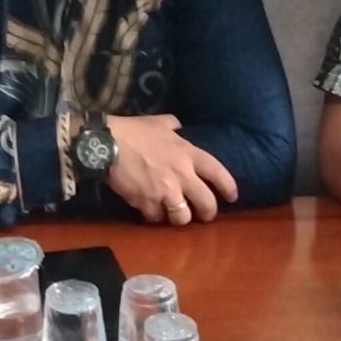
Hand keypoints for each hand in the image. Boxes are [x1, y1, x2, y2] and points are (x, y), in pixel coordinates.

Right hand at [102, 114, 235, 225]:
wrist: (107, 144)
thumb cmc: (134, 130)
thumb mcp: (158, 122)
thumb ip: (172, 126)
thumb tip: (177, 127)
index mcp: (188, 154)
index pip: (218, 172)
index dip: (228, 187)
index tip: (232, 197)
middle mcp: (182, 175)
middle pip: (206, 203)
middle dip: (208, 213)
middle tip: (204, 215)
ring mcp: (165, 191)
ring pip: (182, 216)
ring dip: (179, 217)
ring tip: (173, 215)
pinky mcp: (147, 202)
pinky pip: (156, 216)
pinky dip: (153, 215)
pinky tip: (148, 209)